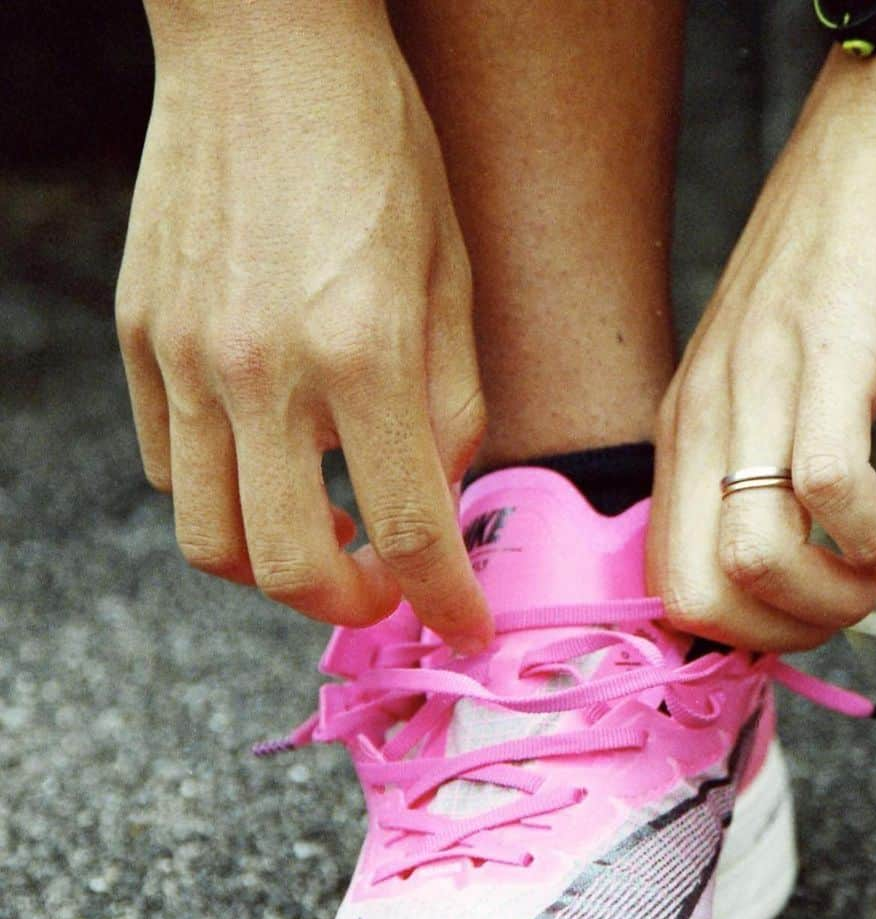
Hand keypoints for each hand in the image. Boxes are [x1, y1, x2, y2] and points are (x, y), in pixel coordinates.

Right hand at [116, 0, 491, 649]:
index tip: (465, 632)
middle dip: (348, 607)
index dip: (445, 605)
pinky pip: (168, 467)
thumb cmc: (377, 147)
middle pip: (286, 567)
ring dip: (274, 567)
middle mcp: (262, 369)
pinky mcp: (140, 338)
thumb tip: (437, 500)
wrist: (264, 43)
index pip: (409, 531)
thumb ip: (450, 407)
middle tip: (387, 591)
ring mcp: (185, 358)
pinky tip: (266, 464)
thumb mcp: (453, 275)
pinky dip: (222, 497)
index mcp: (363, 352)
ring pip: (209, 538)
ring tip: (326, 536)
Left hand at [648, 48, 875, 650]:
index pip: (666, 586)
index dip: (737, 634)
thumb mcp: (762, 385)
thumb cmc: (827, 277)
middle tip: (848, 605)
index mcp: (681, 434)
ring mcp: (758, 385)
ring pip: (755, 558)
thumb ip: (749, 467)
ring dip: (834, 600)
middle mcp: (701, 418)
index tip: (801, 619)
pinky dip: (873, 541)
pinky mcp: (828, 352)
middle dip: (782, 636)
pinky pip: (829, 485)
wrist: (874, 144)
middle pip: (696, 597)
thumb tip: (768, 567)